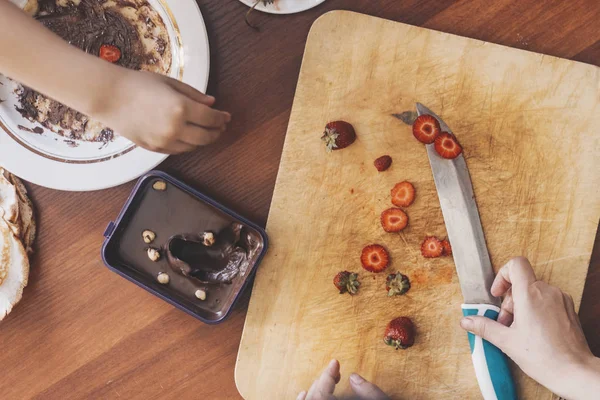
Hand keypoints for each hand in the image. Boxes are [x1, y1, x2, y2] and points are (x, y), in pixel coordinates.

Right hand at [93, 70, 229, 153]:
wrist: (109, 96)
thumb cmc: (139, 84)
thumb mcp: (170, 83)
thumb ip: (194, 95)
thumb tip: (213, 104)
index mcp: (181, 108)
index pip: (212, 119)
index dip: (222, 119)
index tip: (227, 117)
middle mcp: (175, 128)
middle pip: (207, 137)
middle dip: (217, 132)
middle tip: (220, 127)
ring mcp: (164, 141)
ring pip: (194, 147)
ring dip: (204, 140)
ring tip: (206, 132)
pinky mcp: (154, 148)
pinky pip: (178, 151)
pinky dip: (188, 145)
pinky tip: (189, 137)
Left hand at [297, 359, 388, 399]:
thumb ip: (369, 392)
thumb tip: (354, 377)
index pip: (323, 390)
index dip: (328, 374)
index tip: (335, 361)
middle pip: (315, 397)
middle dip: (323, 381)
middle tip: (334, 370)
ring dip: (313, 391)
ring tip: (320, 381)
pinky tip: (303, 394)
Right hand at [460, 257, 599, 398]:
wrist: (574, 372)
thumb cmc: (544, 357)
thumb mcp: (506, 341)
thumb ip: (484, 327)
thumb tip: (466, 321)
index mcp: (530, 294)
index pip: (516, 264)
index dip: (503, 275)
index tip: (498, 293)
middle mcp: (548, 292)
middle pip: (522, 282)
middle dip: (509, 300)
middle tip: (506, 321)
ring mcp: (560, 299)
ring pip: (534, 292)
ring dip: (522, 306)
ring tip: (519, 329)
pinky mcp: (568, 309)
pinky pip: (547, 300)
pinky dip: (536, 310)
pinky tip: (533, 331)